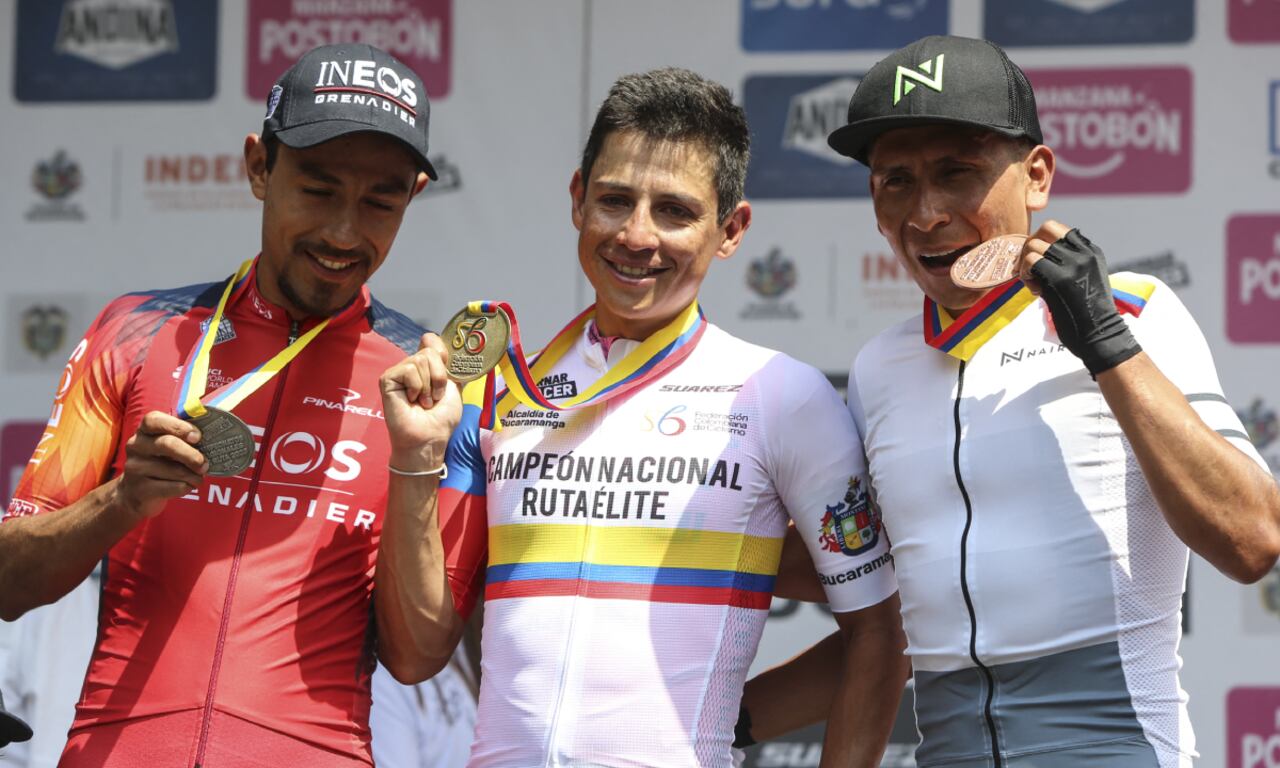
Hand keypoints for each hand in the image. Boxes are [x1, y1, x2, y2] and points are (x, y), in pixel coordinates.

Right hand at [116, 411, 207, 519]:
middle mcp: (136, 445)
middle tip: (205, 464)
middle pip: (167, 444)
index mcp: (144, 430)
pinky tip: (187, 486)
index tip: (197, 436)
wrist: (136, 493)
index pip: (154, 420)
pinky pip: (172, 487)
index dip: (178, 426)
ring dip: (193, 475)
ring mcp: (135, 468)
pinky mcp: (140, 489)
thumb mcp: (168, 444)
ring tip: (199, 477)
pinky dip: (186, 487)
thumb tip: (214, 432)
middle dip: (192, 454)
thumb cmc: (161, 462)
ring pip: (173, 470)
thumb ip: (184, 436)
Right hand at [380, 333, 462, 470]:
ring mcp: (399, 372)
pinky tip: (412, 401)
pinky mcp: (387, 379)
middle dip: (439, 377)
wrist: (429, 437)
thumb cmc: (441, 418)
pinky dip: (417, 387)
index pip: (430, 340)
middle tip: (435, 397)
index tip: (447, 371)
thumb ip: (450, 367)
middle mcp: (411, 366)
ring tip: (424, 402)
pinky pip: (409, 369)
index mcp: (427, 367)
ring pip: (420, 359)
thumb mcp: (453, 388)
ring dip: (429, 386)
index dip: (441, 351)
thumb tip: (451, 346)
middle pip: (430, 350)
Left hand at [1017, 220, 1141, 376]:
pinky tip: (1035, 290)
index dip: (1042, 240)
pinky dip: (1025, 274)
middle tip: (1029, 266)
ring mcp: (1074, 264)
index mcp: (1091, 251)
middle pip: (1046, 228)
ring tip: (1033, 283)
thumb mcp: (1084, 280)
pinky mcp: (1061, 279)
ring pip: (1035, 244)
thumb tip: (1038, 255)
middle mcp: (1084, 253)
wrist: (1101, 335)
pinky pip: (1031, 261)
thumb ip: (1068, 264)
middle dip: (1030, 244)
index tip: (1040, 261)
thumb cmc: (1088, 314)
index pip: (1059, 228)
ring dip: (1025, 263)